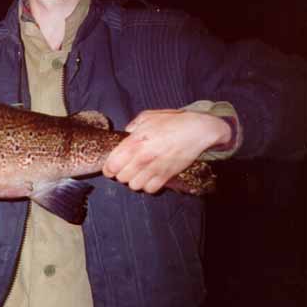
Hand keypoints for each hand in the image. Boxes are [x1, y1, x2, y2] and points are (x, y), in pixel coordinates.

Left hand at [102, 109, 230, 193]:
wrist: (197, 130)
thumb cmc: (173, 121)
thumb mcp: (148, 117)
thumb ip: (133, 125)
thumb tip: (126, 133)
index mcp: (135, 142)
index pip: (112, 164)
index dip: (108, 168)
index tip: (110, 167)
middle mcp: (143, 157)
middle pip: (121, 178)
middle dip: (121, 174)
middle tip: (126, 168)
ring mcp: (155, 168)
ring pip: (134, 186)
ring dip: (134, 181)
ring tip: (137, 174)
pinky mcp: (167, 175)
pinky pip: (150, 189)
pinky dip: (148, 186)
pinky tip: (149, 178)